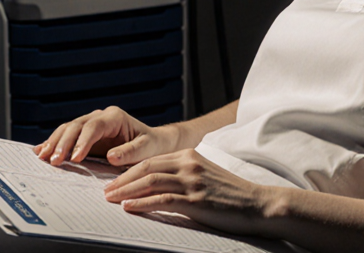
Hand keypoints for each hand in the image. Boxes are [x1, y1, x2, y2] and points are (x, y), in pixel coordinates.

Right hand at [33, 106, 180, 166]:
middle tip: (54, 161)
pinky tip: (39, 151)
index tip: (75, 158)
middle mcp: (100, 117)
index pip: (93, 126)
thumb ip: (132, 151)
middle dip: (63, 143)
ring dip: (54, 143)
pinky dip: (53, 143)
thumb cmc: (151, 145)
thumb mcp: (148, 148)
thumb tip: (111, 156)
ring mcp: (90, 124)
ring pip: (67, 129)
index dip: (82, 141)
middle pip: (76, 126)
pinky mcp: (83, 135)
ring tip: (43, 157)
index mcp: (114, 117)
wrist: (152, 143)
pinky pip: (65, 136)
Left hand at [103, 148, 277, 236]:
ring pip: (150, 182)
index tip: (114, 181)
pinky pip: (163, 200)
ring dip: (126, 191)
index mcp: (190, 155)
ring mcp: (193, 182)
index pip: (152, 160)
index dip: (129, 171)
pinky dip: (142, 203)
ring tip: (110, 199)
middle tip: (105, 191)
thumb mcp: (205, 176)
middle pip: (147, 168)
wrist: (258, 204)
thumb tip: (157, 186)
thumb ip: (183, 175)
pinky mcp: (196, 201)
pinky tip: (129, 207)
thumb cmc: (231, 195)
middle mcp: (189, 164)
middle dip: (122, 180)